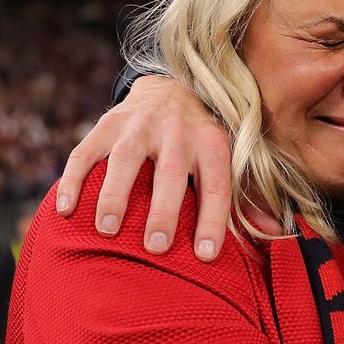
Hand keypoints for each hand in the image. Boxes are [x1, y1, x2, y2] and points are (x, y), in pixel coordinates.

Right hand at [58, 76, 233, 261]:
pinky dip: (74, 180)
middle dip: (164, 210)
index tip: (204, 255)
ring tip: (107, 230)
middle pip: (172, 172)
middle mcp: (178, 131)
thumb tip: (276, 228)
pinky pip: (86, 152)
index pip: (217, 185)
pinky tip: (68, 209)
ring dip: (115, 195)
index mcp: (213, 142)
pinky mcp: (107, 124)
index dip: (213, 220)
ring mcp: (139, 125)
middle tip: (156, 247)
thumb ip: (247, 197)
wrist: (172, 89)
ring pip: (126, 159)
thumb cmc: (203, 142)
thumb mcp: (230, 161)